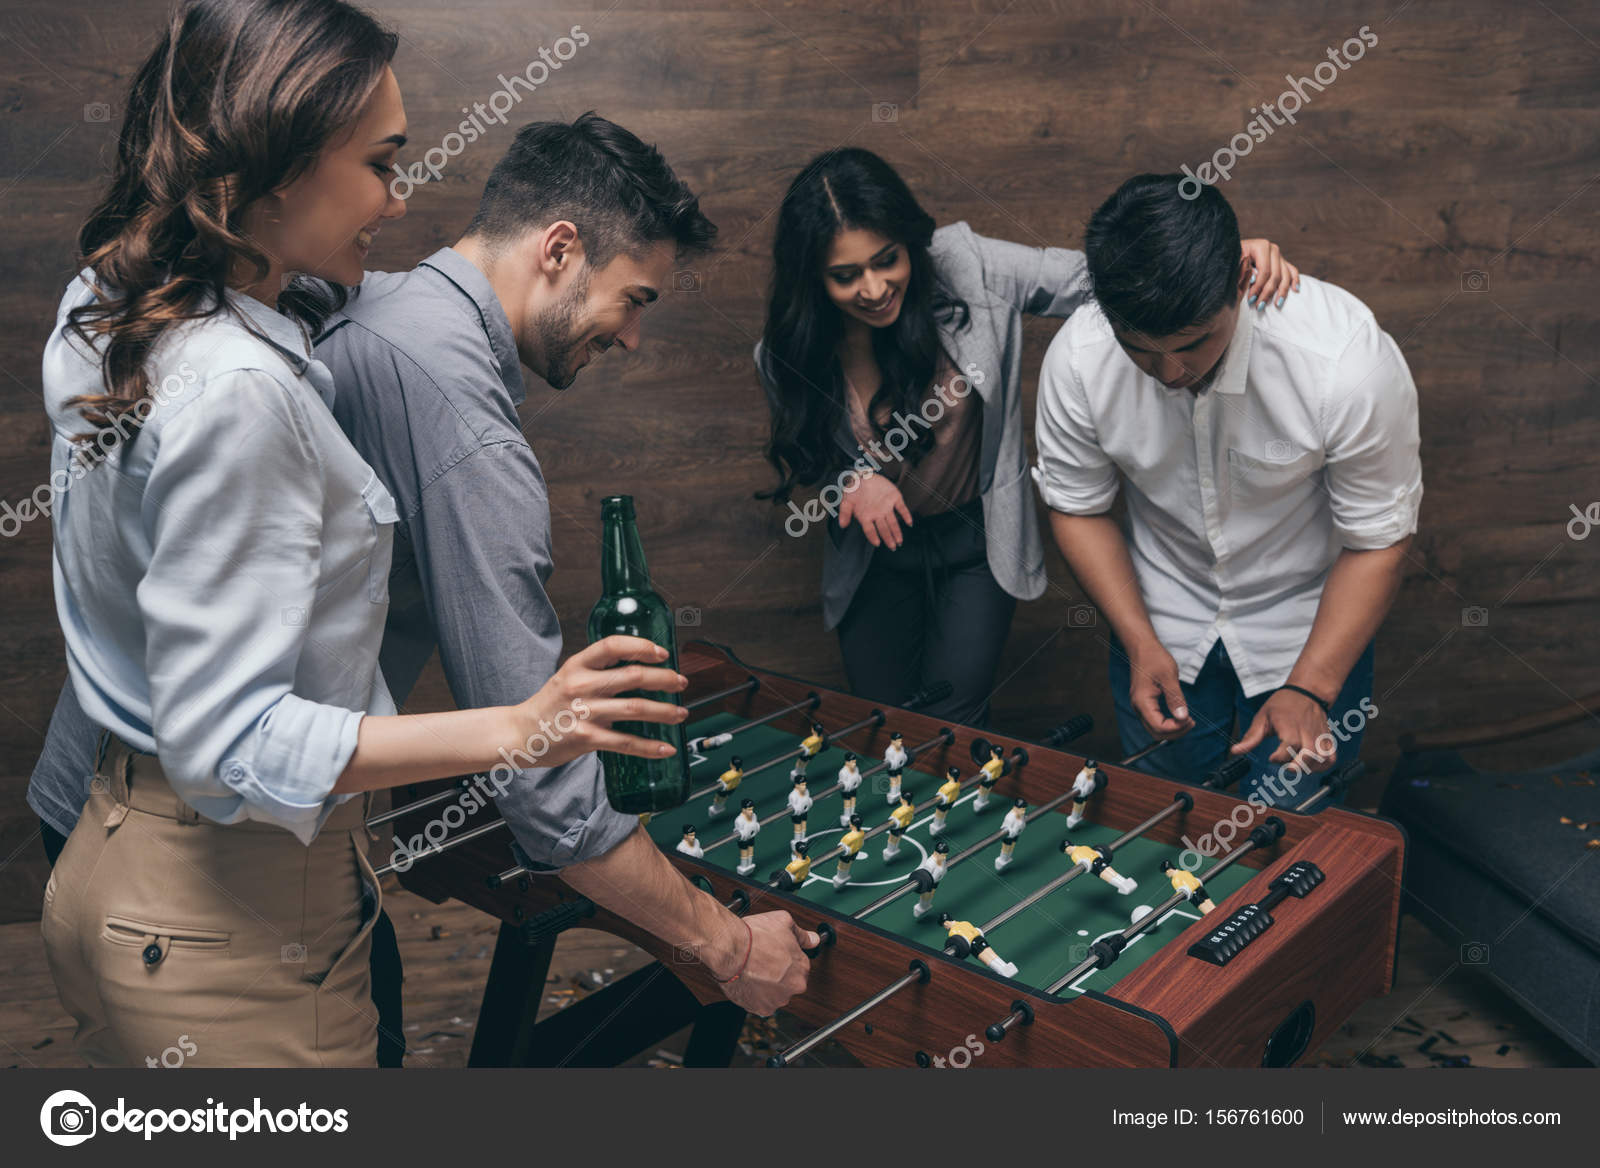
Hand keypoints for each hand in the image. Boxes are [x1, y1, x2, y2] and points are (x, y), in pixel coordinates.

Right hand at [511, 635, 687, 768]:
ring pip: (636, 708)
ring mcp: (584, 713)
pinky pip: (625, 742)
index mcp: (578, 665)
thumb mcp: (569, 676)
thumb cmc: (550, 705)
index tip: (663, 653)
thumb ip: (599, 671)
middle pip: (633, 676)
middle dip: (664, 679)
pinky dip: (649, 747)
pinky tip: (666, 748)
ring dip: (665, 711)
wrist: (519, 734)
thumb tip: (641, 670)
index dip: (642, 646)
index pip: (613, 646)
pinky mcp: (586, 738)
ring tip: (681, 714)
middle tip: (681, 683)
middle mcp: (581, 685)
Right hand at [711, 910, 818, 1015]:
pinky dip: (755, 995)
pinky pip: (761, 1003)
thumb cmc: (755, 936)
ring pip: (775, 993)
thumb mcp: (784, 922)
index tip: (776, 952)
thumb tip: (813, 939)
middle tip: (764, 960)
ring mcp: (776, 1000)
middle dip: (779, 973)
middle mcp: (793, 987)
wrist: (731, 950)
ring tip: (754, 969)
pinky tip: (749, 980)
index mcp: (802, 968)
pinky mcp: (760, 1008)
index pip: (799, 965)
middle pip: (789, 981)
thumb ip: (802, 935)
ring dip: (768, 985)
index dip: (786, 957)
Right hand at [838, 472, 911, 548]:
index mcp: (866, 516)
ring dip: (897, 531)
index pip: (869, 530)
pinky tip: (909, 523)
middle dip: (888, 538)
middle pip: (883, 529)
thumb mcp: (846, 500)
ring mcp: (886, 507)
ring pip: (893, 522)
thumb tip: (842, 525)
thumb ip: (844, 512)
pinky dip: (906, 515)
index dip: (873, 536)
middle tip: (893, 547)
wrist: (863, 475)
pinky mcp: (894, 498)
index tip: (877, 543)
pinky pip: (901, 508)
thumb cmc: (854, 490)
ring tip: (900, 541)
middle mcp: (877, 514)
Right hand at [1127, 641, 1194, 739]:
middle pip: (1156, 732)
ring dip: (1172, 729)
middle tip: (1191, 722)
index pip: (1159, 726)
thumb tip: (1182, 718)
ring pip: (1155, 729)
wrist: (1142, 648)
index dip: (1176, 728)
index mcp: (1143, 701)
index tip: (1190, 719)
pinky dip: (1168, 723)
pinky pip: (1155, 721)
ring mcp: (1140, 706)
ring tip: (1187, 720)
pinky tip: (1179, 717)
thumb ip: (1175, 699)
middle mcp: (1138, 707)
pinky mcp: (1144, 704)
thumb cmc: (1154, 658)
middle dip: (1175, 732)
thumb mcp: (1169, 677)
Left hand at [1232, 689, 1336, 772]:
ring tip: (1297, 765)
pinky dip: (1323, 766)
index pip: (1289, 746)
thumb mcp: (1262, 717)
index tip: (1271, 757)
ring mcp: (1320, 736)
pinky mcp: (1327, 739)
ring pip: (1322, 759)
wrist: (1307, 692)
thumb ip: (1251, 737)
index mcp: (1290, 726)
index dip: (1280, 757)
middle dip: (1297, 767)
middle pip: (1309, 755)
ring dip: (1309, 768)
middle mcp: (1307, 732)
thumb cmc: (1283, 704)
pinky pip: (1331, 758)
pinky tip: (1310, 765)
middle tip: (1286, 768)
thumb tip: (1235, 751)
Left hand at [1240, 239, 1299, 309]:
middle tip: (1259, 306)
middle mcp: (1273, 249)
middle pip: (1276, 275)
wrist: (1234, 250)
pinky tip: (1295, 290)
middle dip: (1268, 292)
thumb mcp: (1234, 262)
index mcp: (1261, 246)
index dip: (1258, 287)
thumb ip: (1242, 270)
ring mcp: (1279, 255)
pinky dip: (1295, 280)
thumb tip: (1253, 279)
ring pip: (1285, 275)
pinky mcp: (1282, 261)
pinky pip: (1292, 271)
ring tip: (1277, 304)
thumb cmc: (1233, 257)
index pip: (1264, 271)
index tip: (1251, 300)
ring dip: (1282, 291)